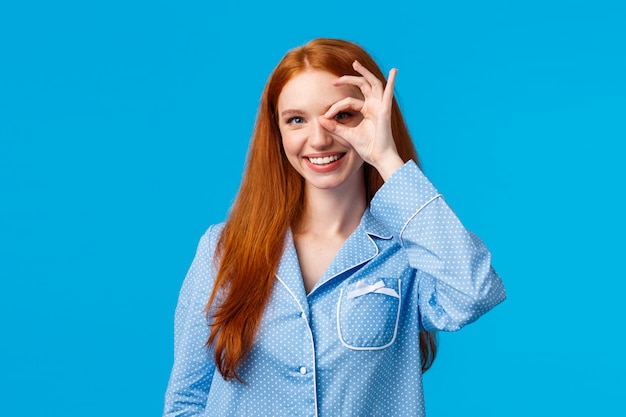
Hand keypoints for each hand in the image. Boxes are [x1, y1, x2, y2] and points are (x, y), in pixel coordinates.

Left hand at [318, 60, 403, 180]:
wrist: (379, 158)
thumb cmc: (367, 148)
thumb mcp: (347, 135)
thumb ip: (335, 126)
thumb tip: (319, 119)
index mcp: (368, 110)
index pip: (349, 101)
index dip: (336, 107)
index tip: (325, 116)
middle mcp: (375, 106)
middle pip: (363, 86)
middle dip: (349, 79)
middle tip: (335, 80)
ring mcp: (381, 107)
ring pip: (373, 84)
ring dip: (364, 73)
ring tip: (355, 63)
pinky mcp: (385, 112)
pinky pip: (388, 95)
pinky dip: (392, 82)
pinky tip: (394, 71)